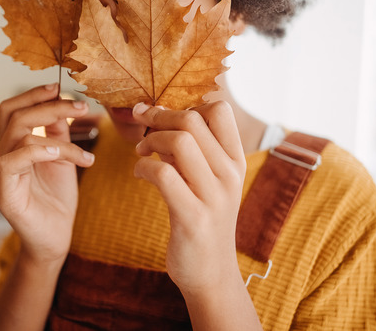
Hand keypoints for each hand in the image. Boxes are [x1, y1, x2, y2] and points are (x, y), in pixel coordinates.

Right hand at [0, 84, 94, 264]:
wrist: (55, 239)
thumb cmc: (57, 201)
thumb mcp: (62, 160)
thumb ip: (58, 134)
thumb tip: (62, 105)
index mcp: (14, 147)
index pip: (13, 109)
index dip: (33, 94)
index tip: (60, 87)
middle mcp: (2, 157)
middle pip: (13, 114)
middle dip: (48, 104)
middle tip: (80, 106)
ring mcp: (0, 175)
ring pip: (19, 134)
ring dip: (57, 135)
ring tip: (85, 150)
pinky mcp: (3, 193)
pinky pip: (11, 162)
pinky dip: (36, 152)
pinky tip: (58, 154)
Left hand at [131, 101, 246, 293]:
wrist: (211, 272)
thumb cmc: (203, 217)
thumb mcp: (206, 180)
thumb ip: (191, 149)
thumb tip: (158, 114)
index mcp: (236, 160)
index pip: (219, 109)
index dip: (186, 104)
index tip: (164, 116)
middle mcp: (229, 174)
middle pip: (193, 119)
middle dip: (158, 116)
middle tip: (142, 125)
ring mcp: (213, 196)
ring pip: (179, 142)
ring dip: (150, 140)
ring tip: (141, 151)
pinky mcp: (193, 217)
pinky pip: (163, 175)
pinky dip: (143, 168)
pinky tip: (139, 173)